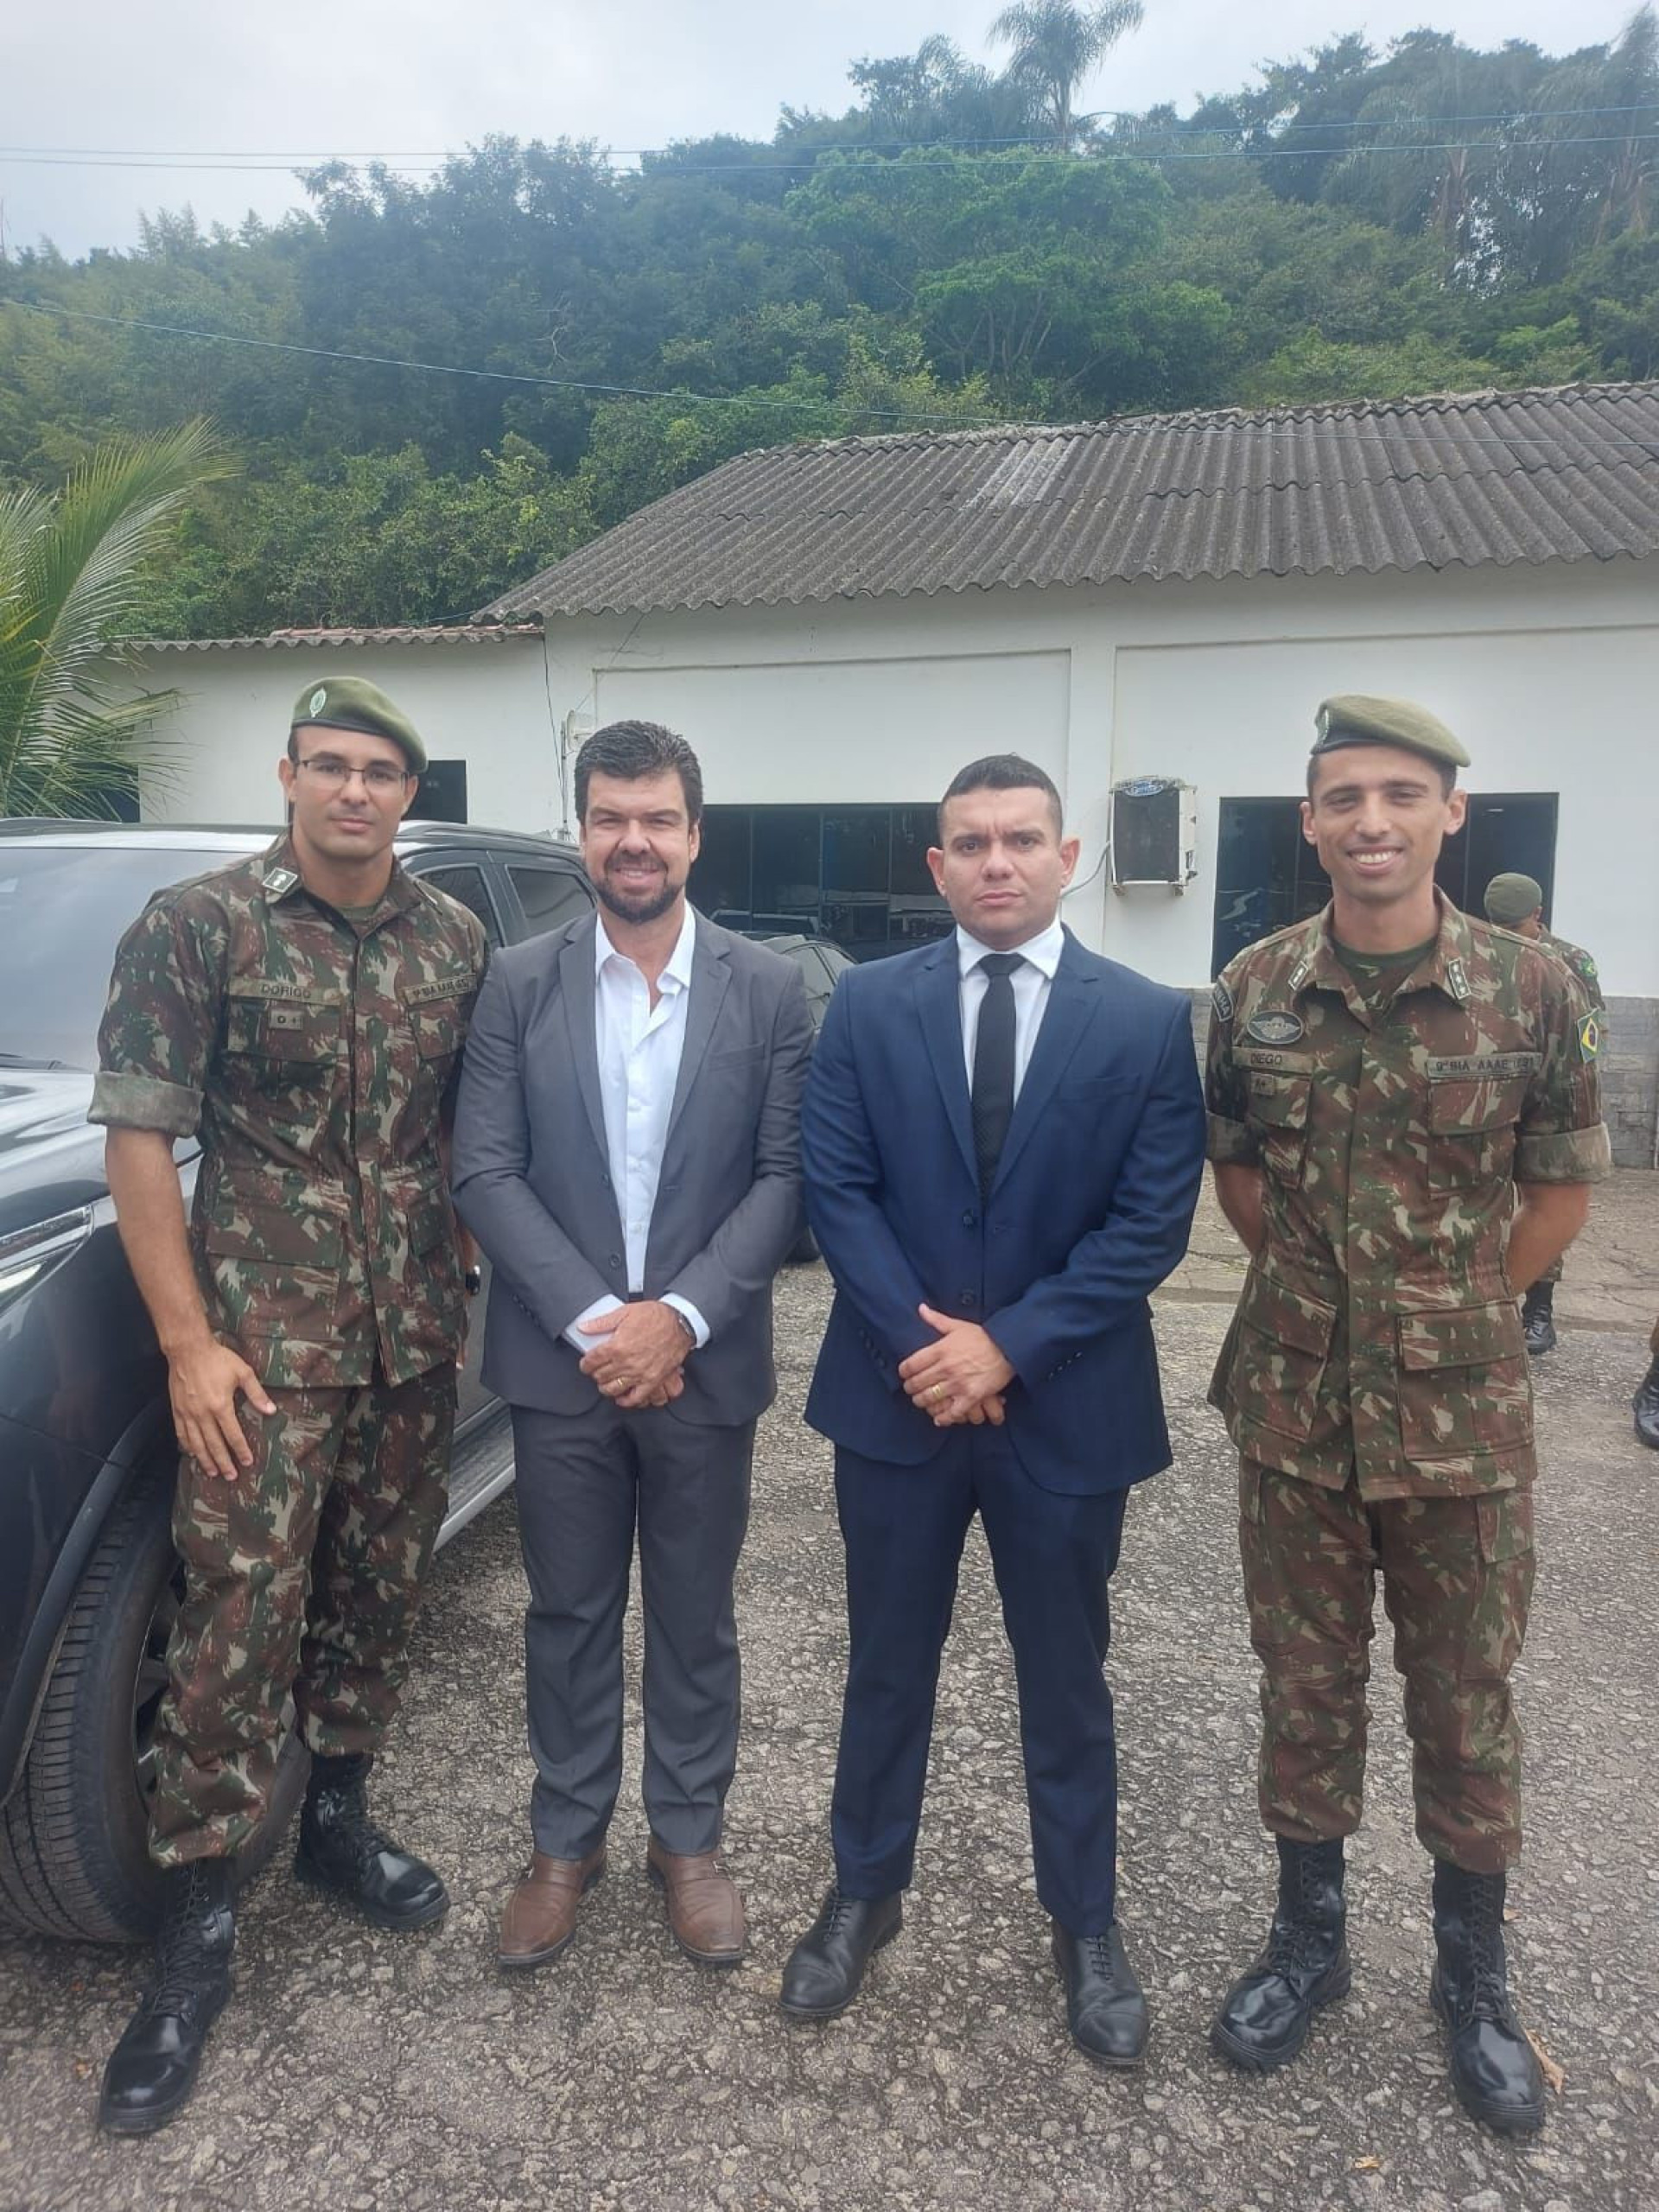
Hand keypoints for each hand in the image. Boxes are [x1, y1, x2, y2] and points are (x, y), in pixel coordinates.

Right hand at [167, 1335, 275, 1479]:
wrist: (188, 1350)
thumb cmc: (218, 1359)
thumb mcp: (243, 1372)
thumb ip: (257, 1393)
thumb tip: (271, 1410)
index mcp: (221, 1406)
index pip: (232, 1435)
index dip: (240, 1450)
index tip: (247, 1462)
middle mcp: (203, 1414)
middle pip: (214, 1445)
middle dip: (223, 1462)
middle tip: (231, 1476)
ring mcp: (188, 1413)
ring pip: (196, 1443)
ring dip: (205, 1460)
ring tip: (213, 1472)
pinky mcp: (177, 1410)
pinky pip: (182, 1433)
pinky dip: (188, 1446)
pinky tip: (193, 1454)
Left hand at [578, 1300, 690, 1408]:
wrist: (680, 1323)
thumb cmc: (656, 1316)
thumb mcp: (625, 1312)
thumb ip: (602, 1322)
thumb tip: (584, 1327)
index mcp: (617, 1346)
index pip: (591, 1361)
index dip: (585, 1364)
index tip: (586, 1363)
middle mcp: (627, 1363)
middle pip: (600, 1376)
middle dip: (595, 1373)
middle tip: (596, 1370)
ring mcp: (640, 1374)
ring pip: (613, 1389)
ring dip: (606, 1387)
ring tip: (605, 1381)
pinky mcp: (653, 1380)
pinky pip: (636, 1397)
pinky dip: (626, 1400)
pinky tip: (621, 1396)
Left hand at [899, 1305, 1015, 1427]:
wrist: (1008, 1348)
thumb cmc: (983, 1336)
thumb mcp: (958, 1325)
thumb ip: (936, 1319)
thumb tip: (920, 1308)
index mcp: (940, 1349)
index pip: (911, 1365)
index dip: (904, 1372)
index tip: (904, 1374)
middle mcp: (946, 1367)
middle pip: (917, 1383)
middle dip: (910, 1388)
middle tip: (911, 1389)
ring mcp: (958, 1383)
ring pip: (930, 1398)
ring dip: (922, 1402)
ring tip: (921, 1401)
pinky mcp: (971, 1396)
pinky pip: (952, 1412)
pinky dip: (943, 1418)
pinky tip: (939, 1419)